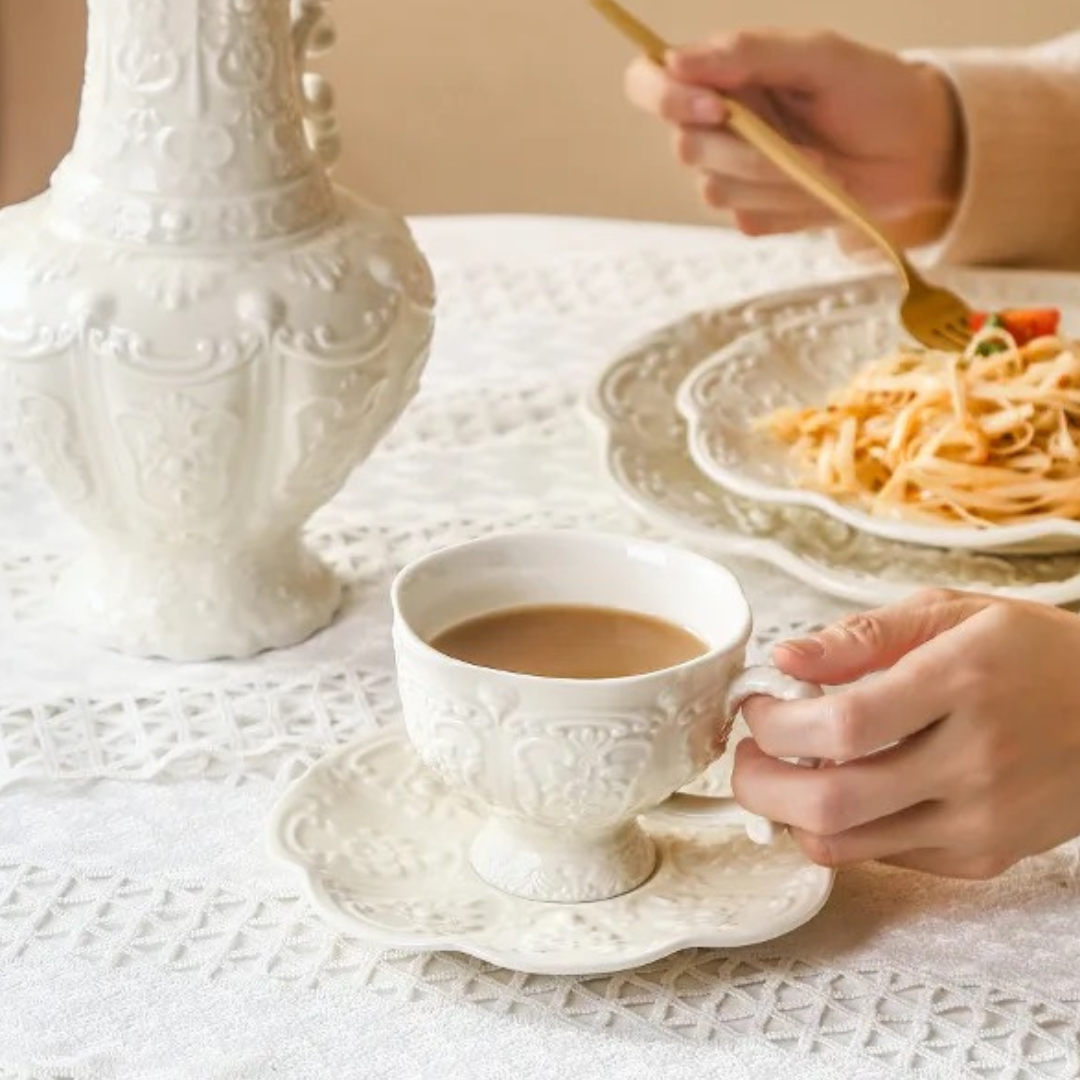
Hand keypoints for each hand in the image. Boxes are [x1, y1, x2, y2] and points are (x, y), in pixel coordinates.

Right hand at [624, 30, 963, 239]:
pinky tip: (820, 189)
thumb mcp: (819, 56)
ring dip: (777, 181)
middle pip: (686, 148)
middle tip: (806, 147)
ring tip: (826, 166)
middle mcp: (715, 125)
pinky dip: (789, 205)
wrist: (916, 150)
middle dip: (748, 152)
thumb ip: (749, 53)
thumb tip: (675, 60)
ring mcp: (731, 173)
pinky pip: (747, 218)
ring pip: (716, 189)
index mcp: (720, 76)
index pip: (648, 83)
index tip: (714, 106)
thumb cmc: (872, 90)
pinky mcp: (753, 213)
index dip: (664, 97)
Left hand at [735, 589, 1079, 878]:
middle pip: (830, 800)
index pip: (842, 724)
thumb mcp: (954, 614)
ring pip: (845, 845)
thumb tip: (786, 656)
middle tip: (744, 756)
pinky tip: (843, 789)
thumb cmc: (1034, 654)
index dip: (776, 722)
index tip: (755, 707)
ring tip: (782, 773)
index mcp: (961, 682)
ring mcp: (980, 820)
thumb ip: (863, 635)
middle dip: (758, 783)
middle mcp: (973, 761)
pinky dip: (842, 829)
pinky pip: (882, 857)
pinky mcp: (983, 858)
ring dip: (788, 814)